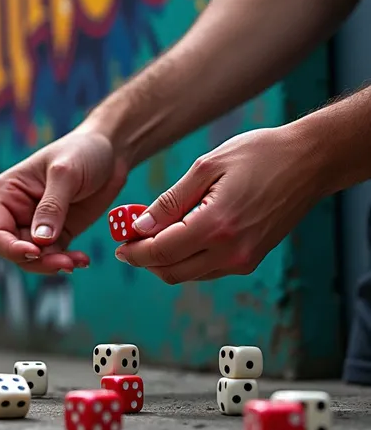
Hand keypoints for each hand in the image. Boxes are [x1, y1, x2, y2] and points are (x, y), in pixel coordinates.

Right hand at [0, 128, 127, 273]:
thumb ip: (52, 207)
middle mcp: (17, 211)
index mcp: (8, 192)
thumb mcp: (66, 174)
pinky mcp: (59, 232)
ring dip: (54, 264)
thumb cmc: (82, 151)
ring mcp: (38, 223)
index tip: (35, 251)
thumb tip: (39, 241)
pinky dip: (67, 261)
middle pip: (15, 250)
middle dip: (37, 260)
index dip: (10, 248)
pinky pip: (56, 255)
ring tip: (77, 261)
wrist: (111, 150)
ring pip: (35, 258)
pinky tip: (82, 260)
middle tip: (64, 262)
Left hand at [114, 126, 322, 283]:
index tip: (120, 243)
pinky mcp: (252, 259)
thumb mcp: (208, 167)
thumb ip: (171, 200)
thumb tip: (140, 225)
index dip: (135, 250)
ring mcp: (244, 260)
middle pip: (172, 271)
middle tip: (131, 239)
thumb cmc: (260, 155)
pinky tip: (182, 233)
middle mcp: (232, 252)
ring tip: (154, 231)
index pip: (161, 252)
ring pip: (190, 274)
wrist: (308, 162)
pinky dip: (189, 258)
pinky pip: (209, 268)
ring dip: (167, 259)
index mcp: (217, 226)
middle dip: (146, 259)